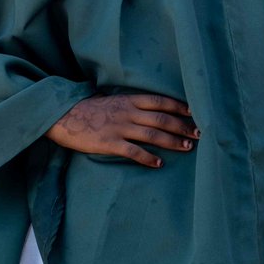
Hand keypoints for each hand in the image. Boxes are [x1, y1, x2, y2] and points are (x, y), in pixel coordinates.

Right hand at [46, 94, 197, 167]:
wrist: (63, 116)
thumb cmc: (90, 109)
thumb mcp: (114, 100)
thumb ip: (133, 104)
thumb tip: (154, 109)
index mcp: (130, 100)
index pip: (161, 101)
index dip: (180, 107)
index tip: (195, 113)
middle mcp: (128, 112)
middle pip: (162, 119)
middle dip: (183, 126)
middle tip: (199, 134)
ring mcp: (119, 127)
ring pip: (152, 135)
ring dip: (172, 141)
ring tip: (187, 147)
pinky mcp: (110, 143)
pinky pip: (134, 151)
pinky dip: (148, 158)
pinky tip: (159, 164)